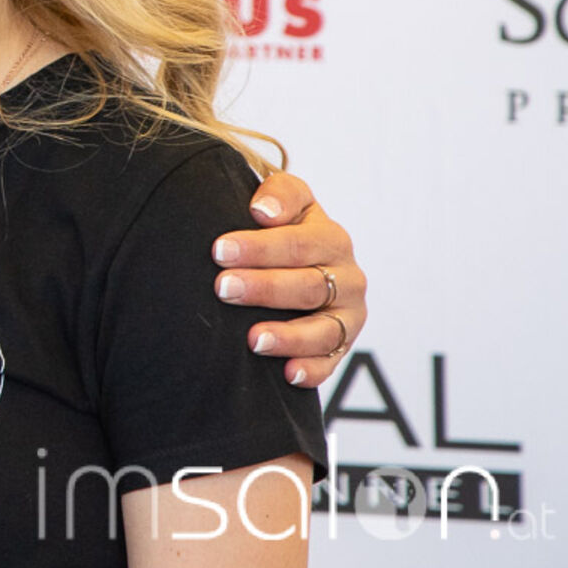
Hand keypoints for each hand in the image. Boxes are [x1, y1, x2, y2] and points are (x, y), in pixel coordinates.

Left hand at [211, 170, 365, 388]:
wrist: (299, 261)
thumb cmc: (282, 228)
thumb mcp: (287, 200)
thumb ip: (280, 194)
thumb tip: (262, 210)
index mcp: (330, 238)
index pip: (297, 242)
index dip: (259, 246)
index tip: (219, 250)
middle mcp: (346, 277)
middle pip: (307, 285)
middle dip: (264, 288)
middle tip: (223, 288)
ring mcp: (348, 314)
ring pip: (324, 329)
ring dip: (289, 336)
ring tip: (253, 339)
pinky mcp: (343, 345)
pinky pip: (331, 362)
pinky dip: (313, 370)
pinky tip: (289, 374)